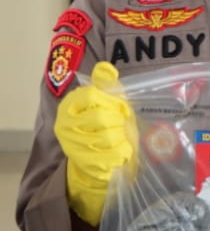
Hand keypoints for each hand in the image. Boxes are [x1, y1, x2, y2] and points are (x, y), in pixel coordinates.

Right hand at [54, 61, 135, 225]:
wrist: (97, 161)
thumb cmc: (107, 126)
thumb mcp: (109, 102)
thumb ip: (106, 85)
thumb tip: (105, 67)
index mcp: (69, 105)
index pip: (92, 93)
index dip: (112, 100)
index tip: (118, 106)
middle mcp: (65, 124)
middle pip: (102, 116)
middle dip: (118, 120)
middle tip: (120, 124)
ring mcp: (73, 145)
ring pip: (108, 136)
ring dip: (121, 136)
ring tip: (120, 137)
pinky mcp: (84, 163)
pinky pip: (113, 154)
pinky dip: (123, 151)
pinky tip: (121, 150)